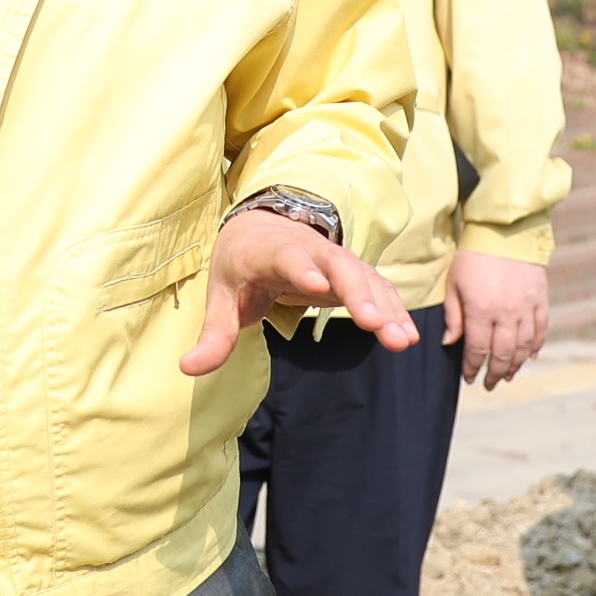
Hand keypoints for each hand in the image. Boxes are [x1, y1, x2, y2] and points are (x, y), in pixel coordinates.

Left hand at [183, 207, 419, 376]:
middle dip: (357, 294)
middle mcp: (309, 249)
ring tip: (401, 341)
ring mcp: (335, 260)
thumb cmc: (239, 265)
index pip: (288, 257)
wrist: (260, 228)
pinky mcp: (352, 274)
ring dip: (385, 307)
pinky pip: (377, 288)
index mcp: (269, 251)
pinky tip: (407, 336)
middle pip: (338, 266)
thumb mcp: (221, 297)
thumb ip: (214, 335)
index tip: (316, 287)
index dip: (301, 270)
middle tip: (373, 325)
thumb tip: (189, 368)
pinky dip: (393, 309)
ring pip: (365, 277)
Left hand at [445, 250, 548, 388]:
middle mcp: (506, 314)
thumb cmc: (472, 257)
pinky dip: (535, 347)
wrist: (504, 232)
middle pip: (502, 354)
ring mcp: (526, 308)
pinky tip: (529, 357)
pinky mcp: (540, 301)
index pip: (477, 349)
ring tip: (508, 376)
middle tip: (489, 385)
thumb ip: (453, 316)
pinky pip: (540, 331)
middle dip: (495, 373)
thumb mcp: (454, 284)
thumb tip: (449, 343)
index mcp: (481, 311)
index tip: (469, 378)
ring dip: (515, 366)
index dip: (472, 367)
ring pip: (523, 347)